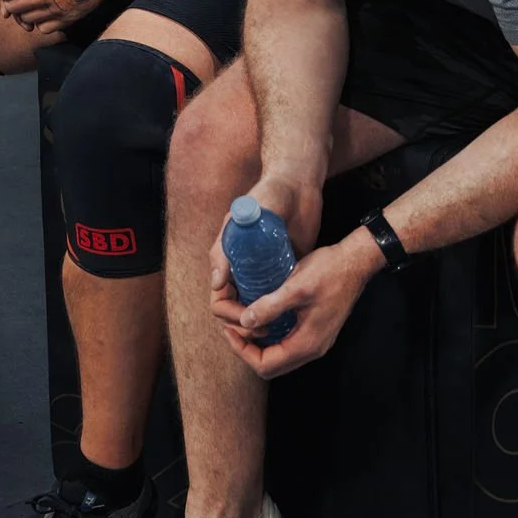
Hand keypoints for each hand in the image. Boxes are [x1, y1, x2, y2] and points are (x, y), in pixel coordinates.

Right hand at [209, 171, 322, 347]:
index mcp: (228, 259)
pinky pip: (279, 299)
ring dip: (262, 323)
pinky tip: (292, 320)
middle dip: (245, 325)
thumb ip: (227, 247)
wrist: (299, 186)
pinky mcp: (285, 271)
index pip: (219, 298)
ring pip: (257, 309)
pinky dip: (281, 313)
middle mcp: (243, 268)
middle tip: (264, 332)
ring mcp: (264, 271)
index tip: (247, 318)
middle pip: (236, 310)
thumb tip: (218, 283)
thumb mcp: (245, 217)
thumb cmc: (268, 195)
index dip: (229, 314)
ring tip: (278, 331)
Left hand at [212, 224, 383, 380]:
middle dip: (247, 351)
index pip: (265, 365)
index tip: (228, 330)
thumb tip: (244, 322)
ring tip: (243, 324)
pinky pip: (288, 345)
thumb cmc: (329, 271)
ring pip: (280, 357)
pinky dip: (272, 338)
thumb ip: (269, 307)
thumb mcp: (295, 287)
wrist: (356, 262)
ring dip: (259, 346)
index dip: (242, 351)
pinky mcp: (318, 331)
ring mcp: (317, 341)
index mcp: (307, 343)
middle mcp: (312, 349)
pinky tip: (263, 319)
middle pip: (272, 367)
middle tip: (232, 329)